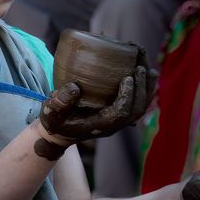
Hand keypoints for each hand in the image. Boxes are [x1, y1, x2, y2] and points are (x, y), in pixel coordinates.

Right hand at [39, 53, 156, 142]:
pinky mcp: (118, 112)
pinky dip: (143, 88)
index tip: (127, 77)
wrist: (60, 131)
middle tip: (141, 67)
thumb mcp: (51, 113)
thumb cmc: (56, 121)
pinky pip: (137, 102)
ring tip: (149, 69)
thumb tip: (75, 88)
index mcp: (100, 125)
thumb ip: (58, 103)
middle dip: (142, 89)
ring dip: (147, 88)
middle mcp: (114, 124)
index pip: (121, 113)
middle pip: (137, 110)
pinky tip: (145, 73)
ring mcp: (118, 119)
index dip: (127, 96)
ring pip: (140, 107)